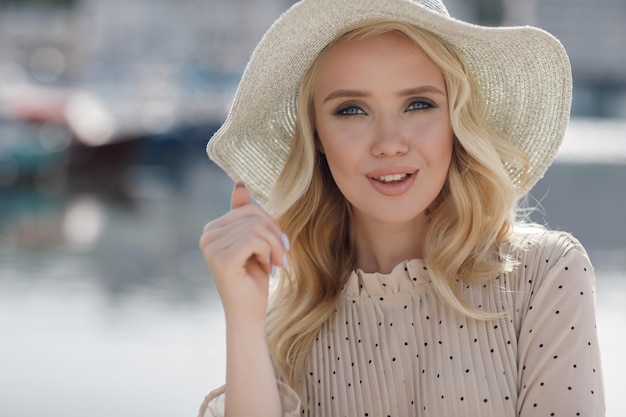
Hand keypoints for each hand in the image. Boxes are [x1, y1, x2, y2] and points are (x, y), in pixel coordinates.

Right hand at [199, 181, 288, 323]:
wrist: (248, 314)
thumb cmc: (253, 280)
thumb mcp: (255, 243)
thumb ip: (246, 216)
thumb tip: (239, 182)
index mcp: (213, 229)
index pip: (249, 208)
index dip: (270, 224)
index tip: (278, 247)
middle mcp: (207, 235)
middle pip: (253, 214)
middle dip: (275, 234)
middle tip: (281, 257)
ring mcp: (211, 247)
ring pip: (257, 227)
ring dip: (275, 246)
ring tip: (275, 264)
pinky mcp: (221, 259)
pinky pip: (255, 239)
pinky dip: (269, 252)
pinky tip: (267, 268)